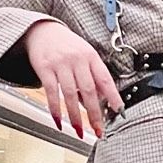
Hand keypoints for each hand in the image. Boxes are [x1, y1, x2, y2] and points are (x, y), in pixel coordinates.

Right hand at [25, 20, 122, 137]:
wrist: (42, 31)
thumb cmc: (67, 46)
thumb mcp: (84, 55)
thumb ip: (92, 76)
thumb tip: (101, 100)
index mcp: (91, 56)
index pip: (105, 79)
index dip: (113, 96)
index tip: (119, 111)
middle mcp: (77, 59)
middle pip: (88, 90)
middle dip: (94, 113)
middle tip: (98, 130)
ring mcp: (60, 64)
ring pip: (70, 94)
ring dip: (75, 116)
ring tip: (79, 131)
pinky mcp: (45, 68)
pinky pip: (51, 92)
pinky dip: (55, 109)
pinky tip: (59, 121)